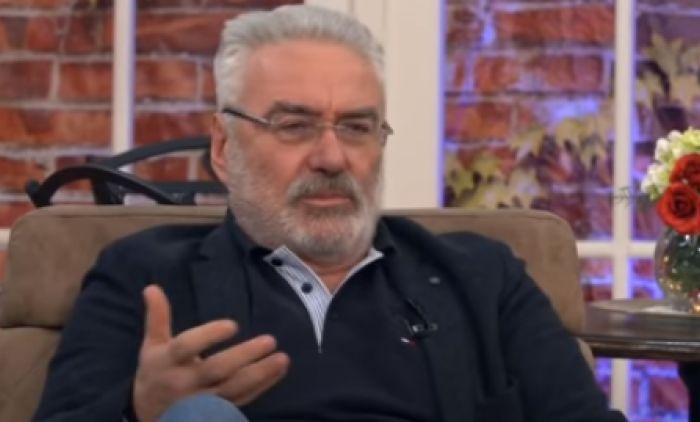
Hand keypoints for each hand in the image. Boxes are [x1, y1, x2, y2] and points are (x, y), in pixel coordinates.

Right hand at [132, 285, 289, 421]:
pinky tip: (278, 370)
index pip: (186, 347)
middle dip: (243, 356)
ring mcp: (201, 401)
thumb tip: (152, 287)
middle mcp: (185, 382)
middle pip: (215, 370)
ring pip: (233, 389)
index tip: (232, 324)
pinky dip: (262, 386)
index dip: (208, 335)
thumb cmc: (156, 373)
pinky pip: (242, 399)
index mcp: (168, 361)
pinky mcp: (216, 412)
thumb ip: (157, 317)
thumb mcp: (152, 346)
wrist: (148, 417)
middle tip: (270, 340)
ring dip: (260, 374)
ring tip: (283, 358)